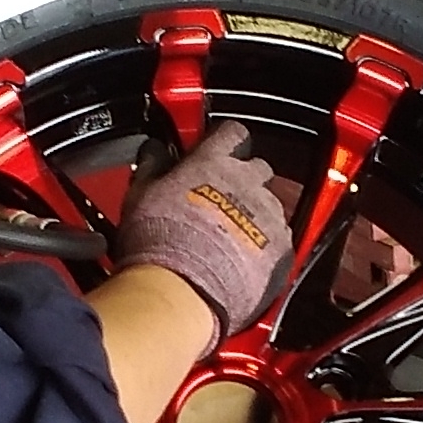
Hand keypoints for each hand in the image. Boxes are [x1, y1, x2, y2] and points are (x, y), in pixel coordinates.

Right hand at [113, 120, 291, 344]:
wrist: (180, 289)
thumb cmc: (158, 244)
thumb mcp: (140, 194)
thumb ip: (153, 165)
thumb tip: (155, 151)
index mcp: (213, 162)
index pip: (232, 133)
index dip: (226, 142)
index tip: (218, 154)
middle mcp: (247, 182)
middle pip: (258, 169)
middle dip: (243, 183)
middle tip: (220, 204)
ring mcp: (268, 215)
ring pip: (271, 205)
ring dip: (256, 216)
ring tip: (229, 241)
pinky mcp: (282, 249)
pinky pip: (282, 241)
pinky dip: (268, 249)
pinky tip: (244, 262)